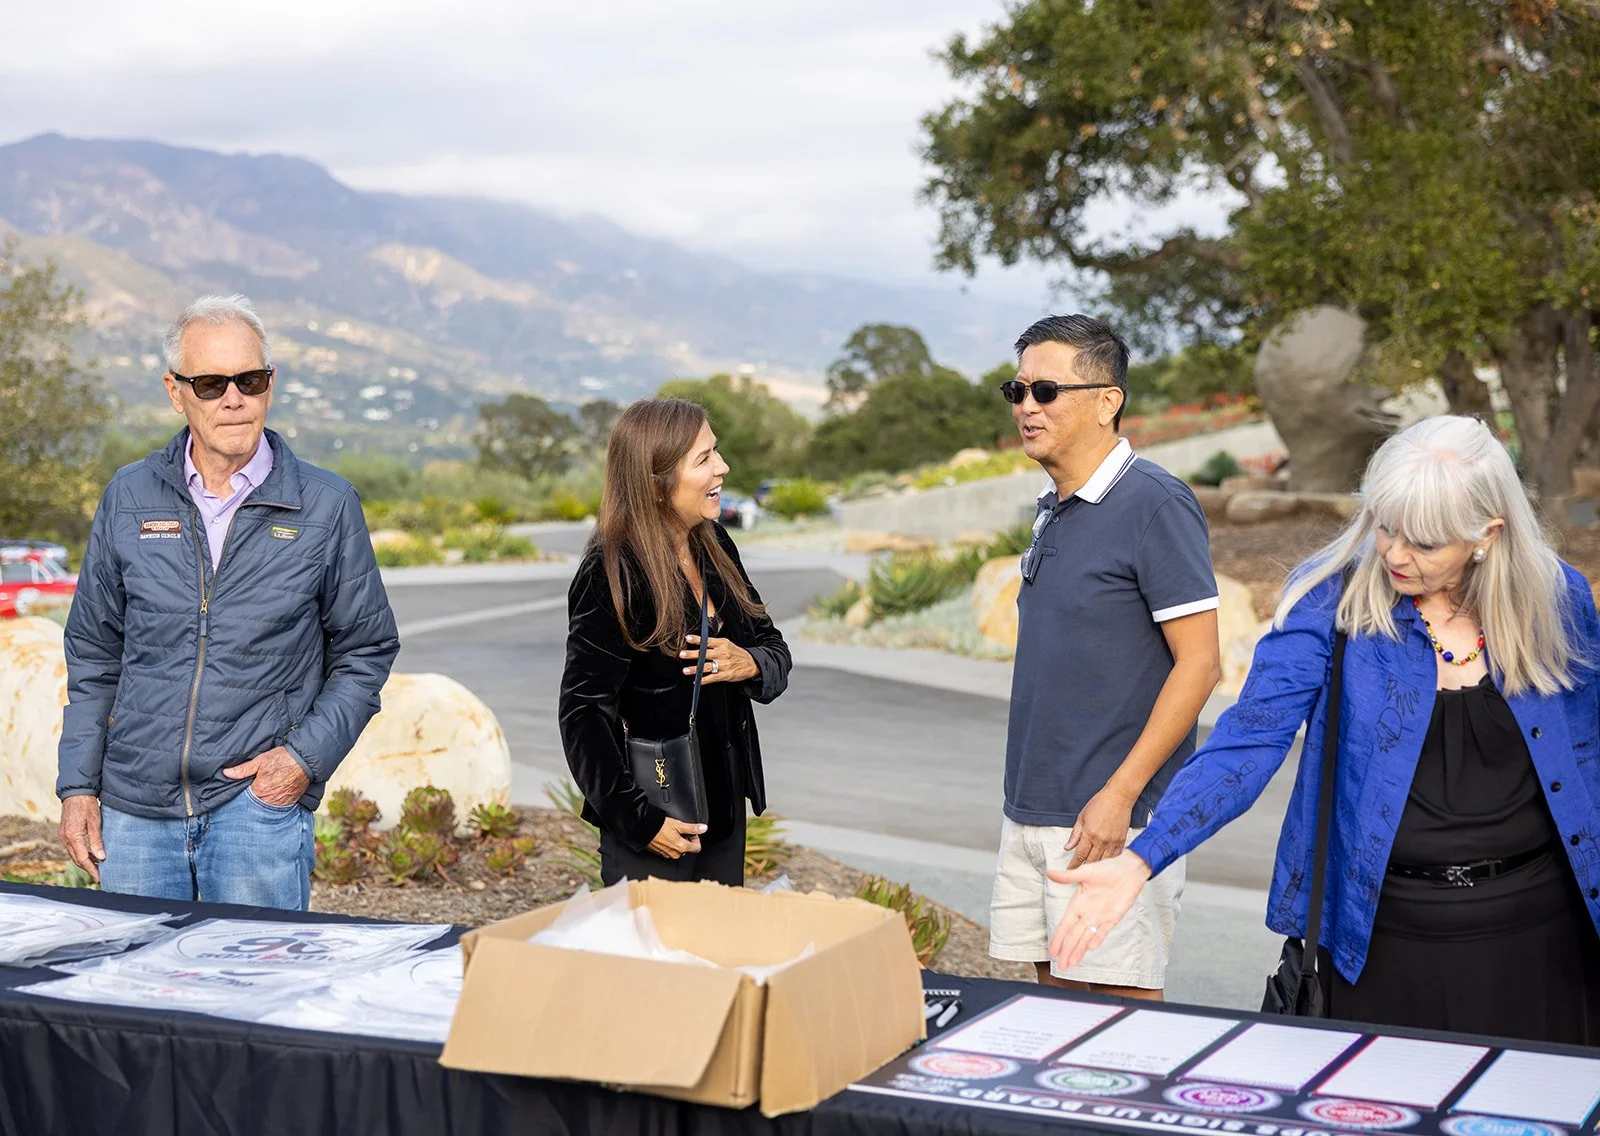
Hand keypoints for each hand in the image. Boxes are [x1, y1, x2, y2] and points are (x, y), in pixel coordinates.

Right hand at [59, 795, 104, 882]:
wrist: (76, 793)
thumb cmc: (87, 805)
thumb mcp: (95, 822)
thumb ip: (97, 840)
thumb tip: (101, 857)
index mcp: (73, 837)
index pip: (82, 859)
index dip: (91, 869)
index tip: (100, 878)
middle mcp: (66, 838)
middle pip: (77, 859)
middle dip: (88, 868)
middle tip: (100, 874)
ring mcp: (64, 836)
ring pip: (74, 855)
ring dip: (85, 861)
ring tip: (98, 866)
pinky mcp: (65, 833)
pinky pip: (73, 848)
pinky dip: (81, 853)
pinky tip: (91, 855)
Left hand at [223, 746, 310, 805]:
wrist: (305, 760)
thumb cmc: (282, 759)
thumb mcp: (260, 760)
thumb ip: (243, 769)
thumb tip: (226, 773)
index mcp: (259, 790)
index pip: (245, 799)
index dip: (243, 794)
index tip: (244, 790)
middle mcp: (269, 800)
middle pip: (256, 805)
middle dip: (253, 800)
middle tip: (256, 791)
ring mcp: (281, 803)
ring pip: (267, 807)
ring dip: (264, 803)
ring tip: (266, 794)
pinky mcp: (290, 802)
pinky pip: (278, 807)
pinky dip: (275, 803)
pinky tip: (275, 795)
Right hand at [648, 817, 707, 859]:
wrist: (644, 830)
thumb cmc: (659, 827)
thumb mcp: (679, 825)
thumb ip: (693, 828)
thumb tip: (703, 828)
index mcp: (682, 847)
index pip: (697, 847)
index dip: (696, 838)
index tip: (691, 832)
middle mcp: (675, 854)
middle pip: (688, 848)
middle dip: (686, 839)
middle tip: (680, 831)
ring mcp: (667, 855)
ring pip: (679, 849)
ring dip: (678, 842)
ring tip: (672, 833)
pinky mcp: (661, 854)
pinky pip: (670, 850)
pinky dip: (670, 844)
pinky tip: (665, 836)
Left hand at [679, 636, 758, 684]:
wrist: (752, 663)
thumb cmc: (737, 654)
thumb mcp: (728, 644)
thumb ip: (715, 643)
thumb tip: (700, 641)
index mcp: (723, 644)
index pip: (708, 641)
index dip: (697, 639)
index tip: (687, 638)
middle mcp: (723, 653)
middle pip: (705, 653)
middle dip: (692, 654)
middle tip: (682, 654)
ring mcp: (724, 665)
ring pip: (707, 666)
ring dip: (695, 669)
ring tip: (685, 670)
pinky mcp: (726, 675)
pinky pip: (713, 678)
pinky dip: (704, 680)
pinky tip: (697, 681)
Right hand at [1046, 851, 1152, 968]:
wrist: (1129, 871)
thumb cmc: (1107, 869)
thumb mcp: (1086, 872)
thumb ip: (1068, 877)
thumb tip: (1050, 873)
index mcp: (1078, 904)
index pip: (1065, 926)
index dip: (1058, 939)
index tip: (1052, 952)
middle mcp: (1087, 914)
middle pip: (1074, 937)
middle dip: (1067, 951)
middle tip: (1061, 967)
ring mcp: (1100, 918)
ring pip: (1086, 938)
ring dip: (1079, 951)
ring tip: (1072, 964)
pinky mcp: (1113, 918)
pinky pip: (1104, 931)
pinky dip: (1097, 939)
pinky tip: (1091, 948)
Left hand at [1064, 785, 1135, 867]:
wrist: (1119, 797)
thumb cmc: (1101, 803)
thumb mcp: (1082, 817)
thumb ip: (1075, 834)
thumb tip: (1068, 846)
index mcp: (1089, 834)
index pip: (1079, 855)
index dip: (1073, 864)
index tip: (1070, 869)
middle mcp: (1100, 841)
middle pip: (1091, 861)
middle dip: (1084, 868)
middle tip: (1079, 872)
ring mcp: (1112, 842)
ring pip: (1103, 861)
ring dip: (1096, 867)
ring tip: (1091, 871)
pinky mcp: (1121, 841)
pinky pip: (1114, 857)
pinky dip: (1109, 861)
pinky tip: (1105, 864)